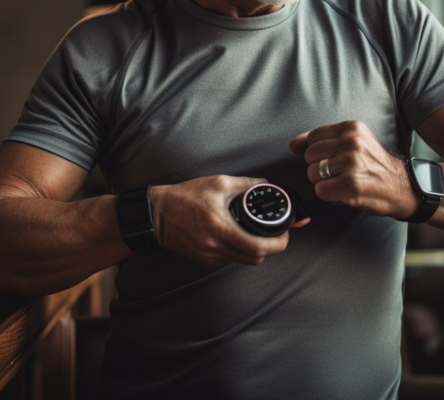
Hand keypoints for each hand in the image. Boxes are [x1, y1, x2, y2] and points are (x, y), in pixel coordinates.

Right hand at [149, 176, 296, 266]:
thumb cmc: (185, 197)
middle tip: (277, 233)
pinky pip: (231, 258)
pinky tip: (240, 235)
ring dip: (256, 249)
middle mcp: (216, 246)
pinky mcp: (205, 259)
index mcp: (221, 228)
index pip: (258, 247)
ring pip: (244, 260)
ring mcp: (210, 256)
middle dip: (271, 247)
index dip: (278, 243)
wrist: (157, 214)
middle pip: (256, 258)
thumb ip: (245, 184)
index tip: (285, 233)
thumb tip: (266, 184)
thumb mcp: (218, 183)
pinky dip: (240, 249)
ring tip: (259, 232)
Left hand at [289, 120, 418, 218]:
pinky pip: (320, 190)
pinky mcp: (350, 185)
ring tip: (344, 181)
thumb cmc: (373, 166)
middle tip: (341, 172)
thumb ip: (321, 140)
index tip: (335, 158)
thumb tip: (293, 144)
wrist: (401, 187)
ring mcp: (351, 164)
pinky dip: (330, 195)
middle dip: (319, 168)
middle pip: (309, 156)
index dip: (319, 152)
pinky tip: (345, 192)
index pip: (313, 137)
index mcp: (351, 128)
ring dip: (325, 183)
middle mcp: (351, 142)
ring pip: (313, 174)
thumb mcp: (351, 143)